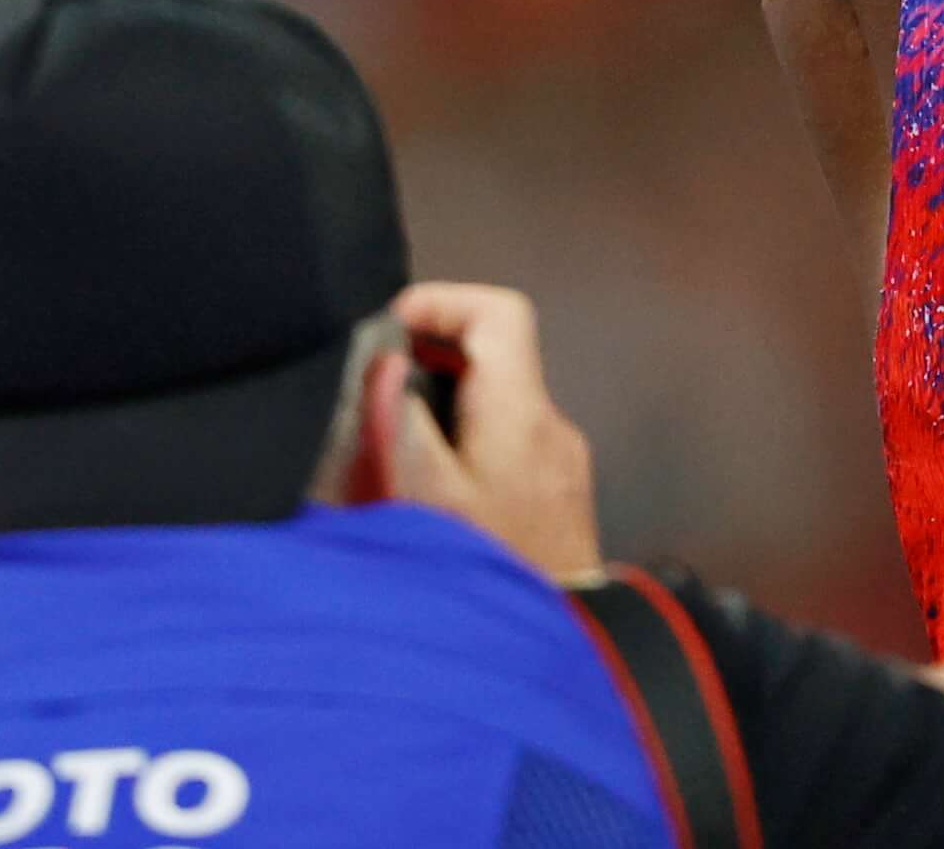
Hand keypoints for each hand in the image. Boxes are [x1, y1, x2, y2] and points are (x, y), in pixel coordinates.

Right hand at [359, 280, 604, 582]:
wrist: (564, 641)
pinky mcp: (558, 490)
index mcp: (521, 412)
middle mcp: (552, 424)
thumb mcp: (427, 499)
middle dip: (432, 356)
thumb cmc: (490, 574)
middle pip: (496, 352)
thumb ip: (402, 425)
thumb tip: (389, 362)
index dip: (442, 303)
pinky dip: (467, 438)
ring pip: (499, 398)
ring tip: (395, 437)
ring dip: (446, 402)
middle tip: (378, 385)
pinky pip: (509, 437)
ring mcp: (561, 458)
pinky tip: (432, 482)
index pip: (500, 312)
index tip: (392, 328)